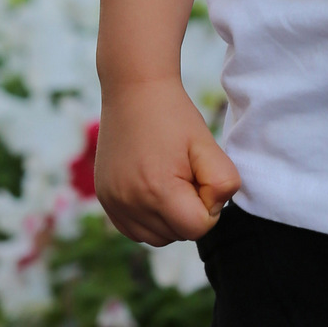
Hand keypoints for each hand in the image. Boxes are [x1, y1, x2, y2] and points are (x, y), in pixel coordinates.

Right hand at [94, 75, 239, 245]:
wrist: (134, 90)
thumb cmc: (174, 116)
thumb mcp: (206, 144)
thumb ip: (222, 182)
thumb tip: (214, 211)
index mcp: (158, 191)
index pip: (198, 228)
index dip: (208, 204)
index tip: (200, 174)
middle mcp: (130, 204)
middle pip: (176, 234)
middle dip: (188, 210)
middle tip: (184, 171)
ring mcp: (114, 204)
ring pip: (156, 236)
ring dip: (169, 216)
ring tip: (168, 177)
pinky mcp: (105, 201)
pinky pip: (135, 230)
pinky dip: (149, 217)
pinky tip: (152, 185)